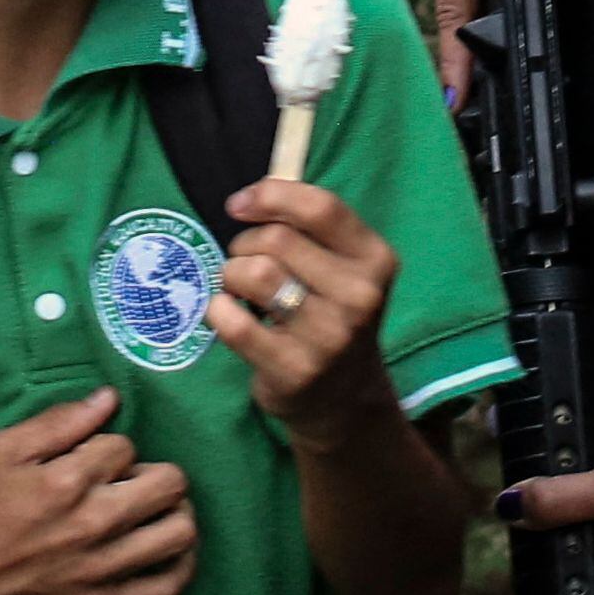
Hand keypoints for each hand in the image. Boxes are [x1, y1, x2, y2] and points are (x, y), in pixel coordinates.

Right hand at [0, 390, 195, 594]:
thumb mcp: (0, 450)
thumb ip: (58, 421)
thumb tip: (108, 398)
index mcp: (68, 482)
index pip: (125, 445)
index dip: (108, 445)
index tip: (86, 459)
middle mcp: (94, 525)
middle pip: (170, 482)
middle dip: (153, 470)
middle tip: (127, 479)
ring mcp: (102, 569)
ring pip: (181, 532)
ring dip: (174, 512)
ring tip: (151, 509)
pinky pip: (166, 589)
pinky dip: (179, 567)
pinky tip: (164, 549)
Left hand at [207, 178, 404, 433]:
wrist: (344, 398)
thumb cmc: (330, 315)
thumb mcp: (341, 268)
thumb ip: (308, 229)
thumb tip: (249, 198)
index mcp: (375, 260)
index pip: (321, 208)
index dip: (271, 196)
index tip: (240, 205)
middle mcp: (360, 297)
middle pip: (277, 240)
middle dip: (244, 244)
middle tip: (243, 262)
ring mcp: (330, 337)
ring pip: (255, 275)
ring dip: (231, 275)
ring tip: (237, 289)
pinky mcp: (295, 370)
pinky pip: (235, 323)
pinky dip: (218, 311)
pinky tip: (227, 314)